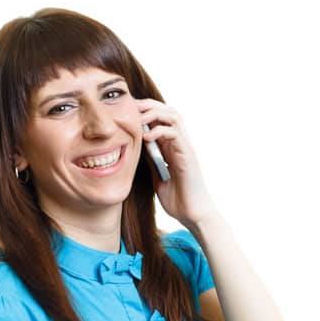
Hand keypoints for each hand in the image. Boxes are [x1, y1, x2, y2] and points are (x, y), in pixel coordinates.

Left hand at [136, 96, 216, 227]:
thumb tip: (136, 148)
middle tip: (130, 106)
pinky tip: (146, 137)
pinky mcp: (188, 156)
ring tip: (138, 118)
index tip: (127, 110)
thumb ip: (151, 161)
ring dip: (155, 113)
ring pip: (173, 117)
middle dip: (148, 105)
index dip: (145, 110)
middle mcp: (180, 143)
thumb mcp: (157, 177)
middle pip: (167, 111)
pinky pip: (175, 135)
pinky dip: (160, 131)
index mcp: (172, 147)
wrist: (192, 215)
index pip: (161, 118)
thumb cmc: (177, 199)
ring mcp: (185, 148)